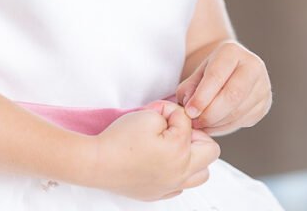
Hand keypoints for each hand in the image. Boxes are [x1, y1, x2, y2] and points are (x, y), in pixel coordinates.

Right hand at [89, 101, 219, 200]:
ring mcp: (170, 187)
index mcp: (181, 152)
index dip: (175, 113)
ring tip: (175, 148)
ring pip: (201, 174)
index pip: (190, 123)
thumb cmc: (119, 140)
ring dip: (194, 158)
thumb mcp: (149, 115)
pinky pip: (181, 186)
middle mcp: (180, 173)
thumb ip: (171, 114)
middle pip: (210, 151)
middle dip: (196, 137)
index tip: (160, 114)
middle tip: (175, 131)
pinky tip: (163, 163)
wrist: (96, 163)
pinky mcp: (157, 194)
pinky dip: (178, 173)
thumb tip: (177, 119)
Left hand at [176, 41, 271, 135]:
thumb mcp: (196, 74)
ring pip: (238, 112)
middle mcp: (252, 65)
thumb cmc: (210, 72)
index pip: (216, 76)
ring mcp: (262, 85)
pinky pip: (243, 121)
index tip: (189, 112)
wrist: (232, 71)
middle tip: (195, 122)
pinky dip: (224, 127)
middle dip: (210, 113)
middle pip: (232, 95)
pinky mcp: (265, 103)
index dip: (202, 97)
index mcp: (232, 51)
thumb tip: (190, 108)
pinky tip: (213, 125)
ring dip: (216, 123)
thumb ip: (189, 89)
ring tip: (201, 124)